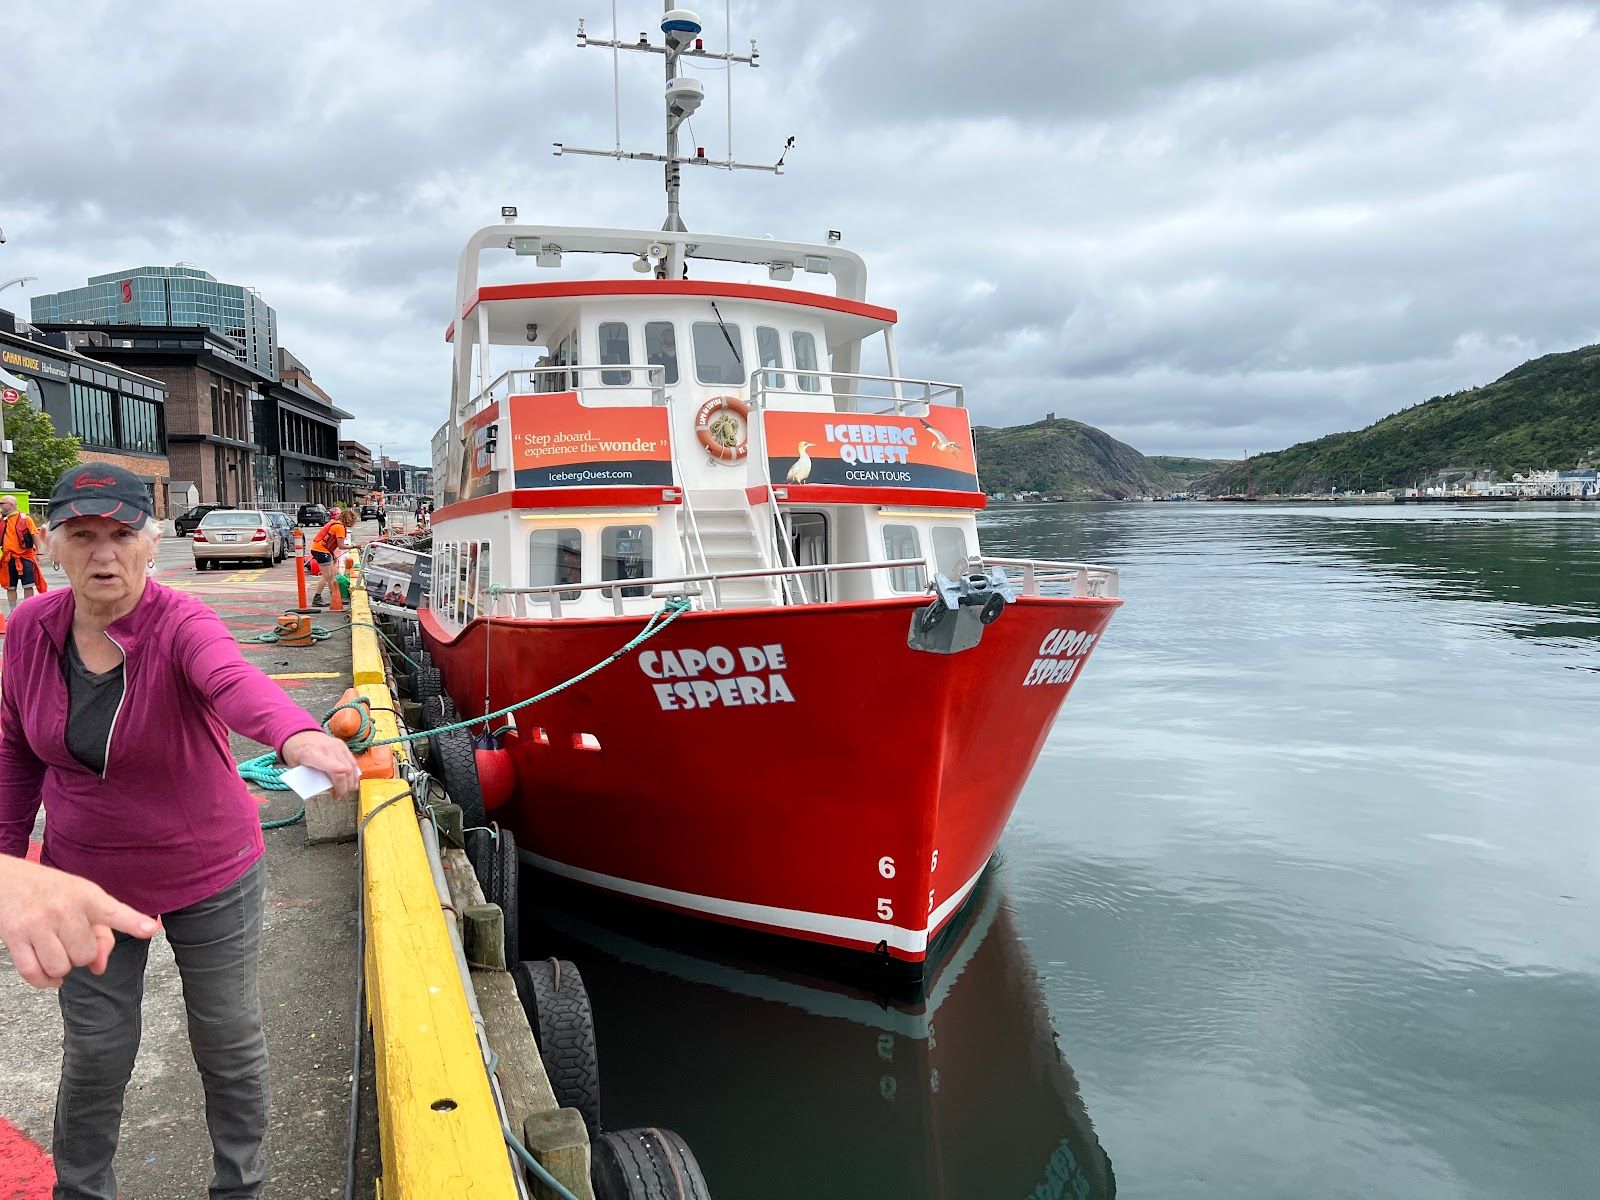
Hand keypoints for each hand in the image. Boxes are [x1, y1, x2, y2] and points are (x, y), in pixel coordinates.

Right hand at [0, 855, 157, 987]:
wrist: (8, 879)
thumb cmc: (53, 892)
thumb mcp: (83, 899)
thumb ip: (102, 933)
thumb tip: (100, 968)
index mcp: (87, 896)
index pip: (114, 912)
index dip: (134, 922)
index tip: (151, 929)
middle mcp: (63, 909)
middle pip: (85, 955)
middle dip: (81, 956)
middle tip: (72, 942)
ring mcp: (37, 923)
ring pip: (60, 967)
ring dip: (61, 968)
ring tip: (58, 952)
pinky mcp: (14, 937)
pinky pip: (33, 973)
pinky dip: (43, 980)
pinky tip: (48, 972)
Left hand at [280, 729, 362, 796]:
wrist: (298, 734)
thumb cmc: (295, 752)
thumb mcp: (296, 768)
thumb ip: (309, 778)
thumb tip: (324, 790)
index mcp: (312, 754)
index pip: (336, 770)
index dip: (341, 786)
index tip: (336, 795)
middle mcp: (327, 748)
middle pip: (346, 770)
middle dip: (346, 786)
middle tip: (340, 795)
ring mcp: (336, 745)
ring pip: (352, 765)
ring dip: (352, 780)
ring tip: (347, 789)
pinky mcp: (341, 744)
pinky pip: (352, 760)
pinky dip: (353, 772)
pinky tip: (351, 780)